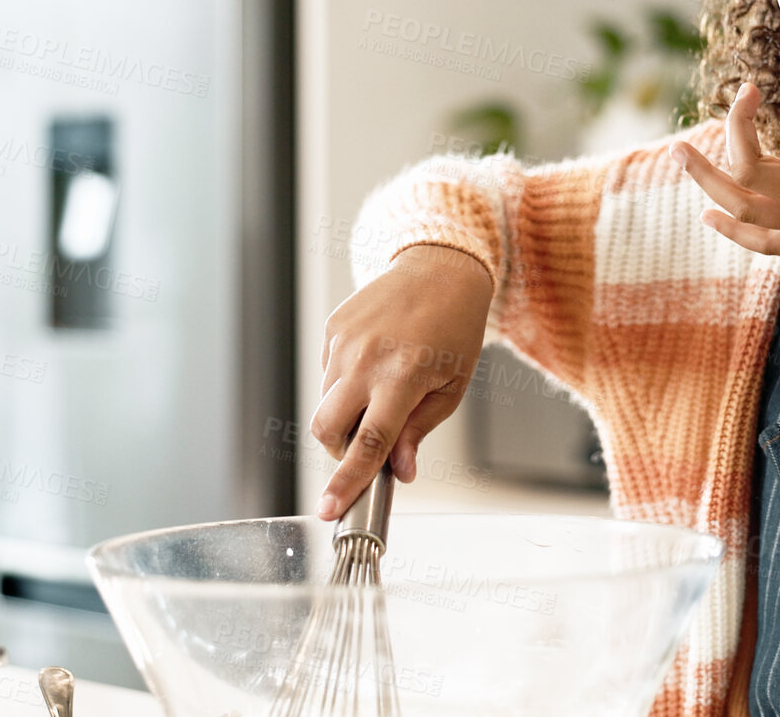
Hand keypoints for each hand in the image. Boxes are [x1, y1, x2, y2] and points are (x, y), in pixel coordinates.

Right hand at [311, 244, 491, 519]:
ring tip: (381, 390)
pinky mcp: (333, 327)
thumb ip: (418, 431)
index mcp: (403, 377)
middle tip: (367, 443)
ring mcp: (345, 341)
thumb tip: (398, 471)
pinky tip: (374, 362)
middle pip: (327, 428)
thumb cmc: (455, 330)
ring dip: (345, 414)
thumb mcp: (452, 387)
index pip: (368, 443)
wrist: (440, 270)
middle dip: (339, 449)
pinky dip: (344, 383)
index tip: (328, 509)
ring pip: (324, 402)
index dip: (347, 481)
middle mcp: (366, 359)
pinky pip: (327, 372)